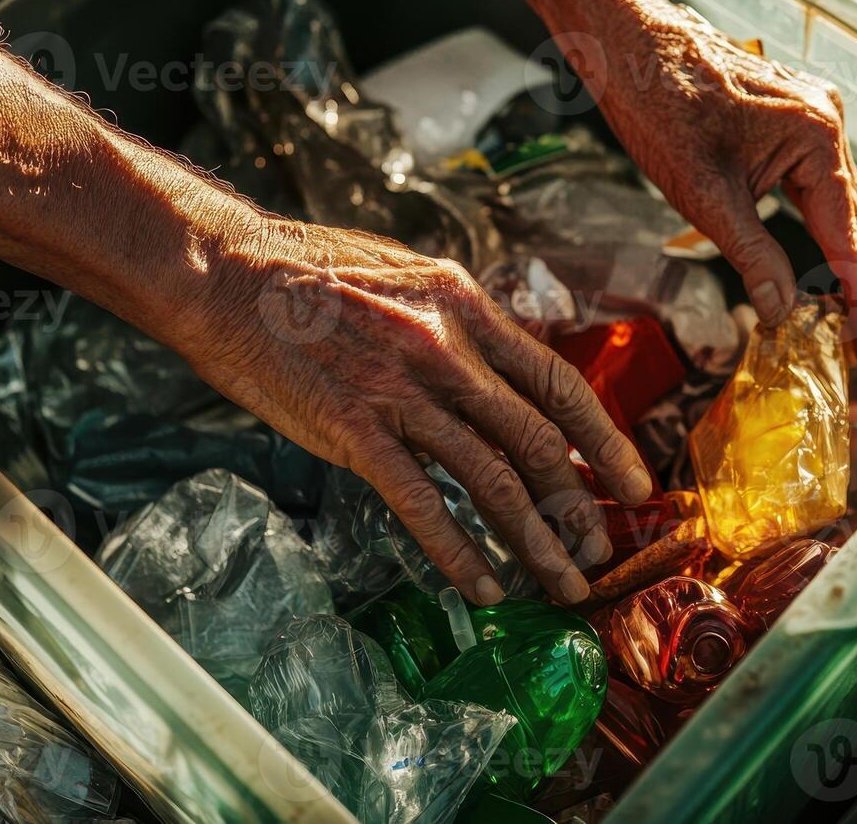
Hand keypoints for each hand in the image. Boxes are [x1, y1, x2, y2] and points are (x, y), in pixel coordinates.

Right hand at [178, 215, 652, 606]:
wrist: (225, 271)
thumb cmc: (310, 274)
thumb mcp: (409, 276)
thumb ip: (460, 323)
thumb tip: (502, 371)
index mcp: (467, 304)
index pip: (559, 382)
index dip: (604, 441)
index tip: (632, 484)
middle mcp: (448, 346)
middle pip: (536, 440)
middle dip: (576, 506)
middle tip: (596, 554)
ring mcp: (402, 388)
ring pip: (493, 478)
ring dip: (533, 541)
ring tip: (558, 585)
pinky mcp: (354, 427)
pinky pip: (423, 503)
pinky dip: (460, 552)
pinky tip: (481, 585)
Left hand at [596, 7, 856, 362]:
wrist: (633, 48)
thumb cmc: (662, 109)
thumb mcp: (705, 196)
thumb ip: (752, 256)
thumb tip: (782, 313)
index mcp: (818, 138)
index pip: (850, 235)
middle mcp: (830, 125)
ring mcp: (816, 121)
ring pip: (852, 207)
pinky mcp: (797, 123)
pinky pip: (828, 188)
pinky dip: (837, 233)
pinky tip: (843, 270)